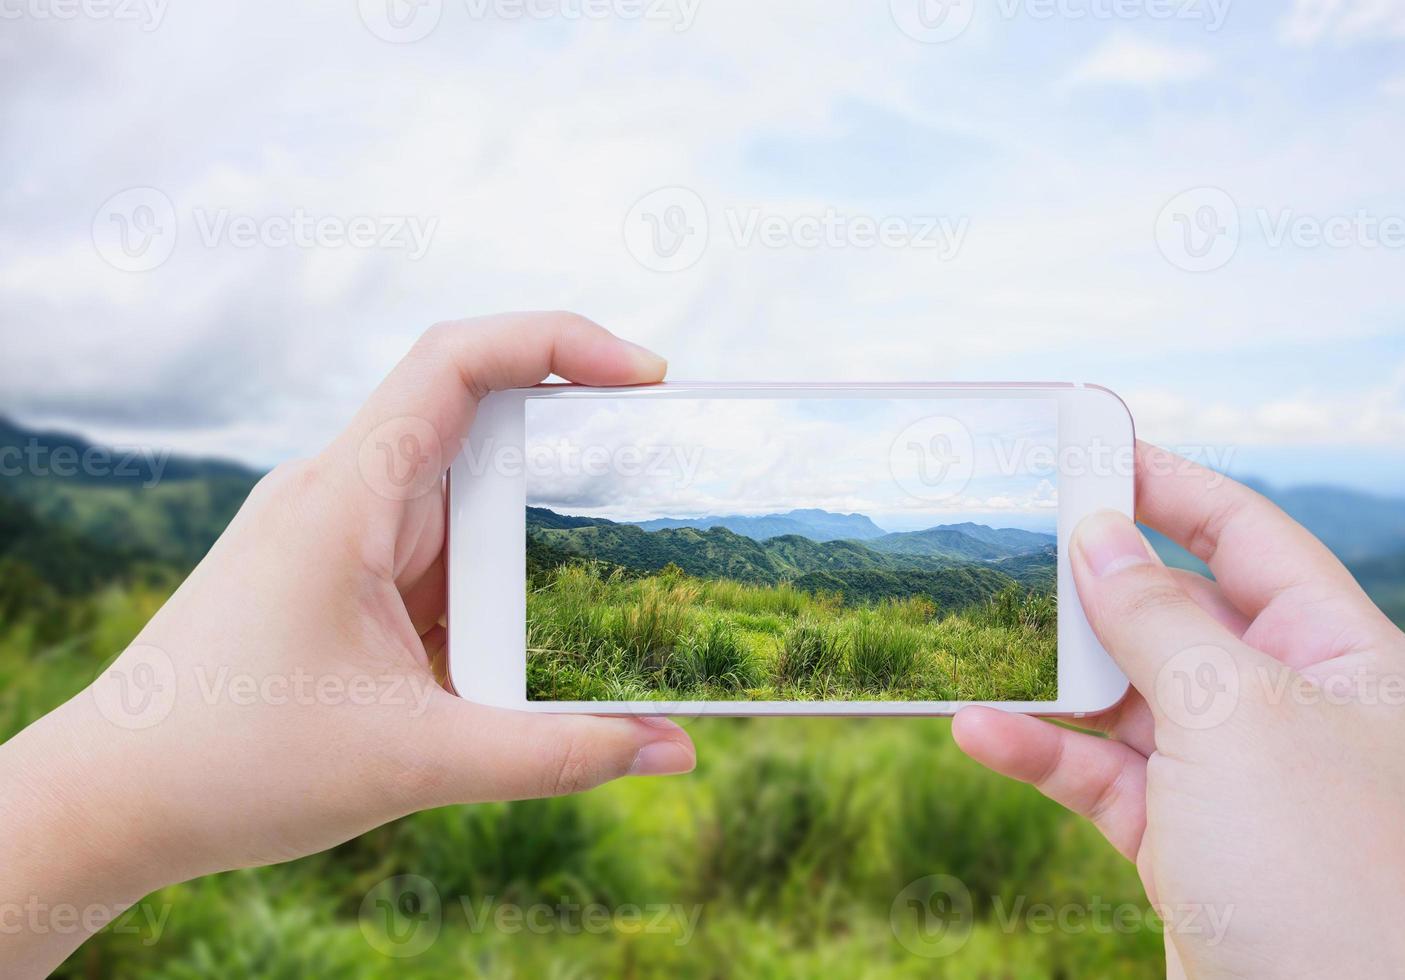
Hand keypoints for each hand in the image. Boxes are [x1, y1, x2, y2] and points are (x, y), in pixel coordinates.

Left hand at [0, 312, 696, 977]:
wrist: (110, 804)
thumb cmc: (229, 766)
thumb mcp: (416, 763)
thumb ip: (554, 756)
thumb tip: (675, 752)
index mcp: (346, 496)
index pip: (456, 361)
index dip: (559, 341)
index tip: (648, 378)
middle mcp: (345, 495)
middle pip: (481, 423)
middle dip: (577, 450)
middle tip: (666, 483)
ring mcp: (343, 536)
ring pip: (467, 500)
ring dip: (539, 537)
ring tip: (615, 587)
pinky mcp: (346, 582)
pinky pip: (442, 557)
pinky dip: (499, 588)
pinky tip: (535, 643)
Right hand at [953, 443, 1404, 976]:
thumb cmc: (1315, 869)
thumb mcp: (1229, 714)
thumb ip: (1152, 617)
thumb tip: (1095, 534)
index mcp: (1341, 655)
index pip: (1249, 538)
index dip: (1170, 488)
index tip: (1089, 451)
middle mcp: (1291, 707)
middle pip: (1178, 613)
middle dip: (1096, 584)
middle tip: (1011, 538)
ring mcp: (1235, 777)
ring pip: (1127, 697)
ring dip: (1053, 677)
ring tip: (979, 639)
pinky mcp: (1183, 840)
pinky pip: (1101, 775)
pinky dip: (1042, 753)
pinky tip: (980, 732)